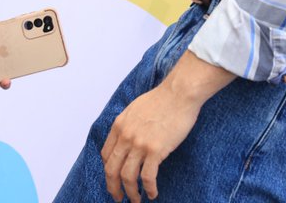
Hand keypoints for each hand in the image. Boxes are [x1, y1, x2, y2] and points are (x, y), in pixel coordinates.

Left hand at [101, 84, 200, 200]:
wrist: (179, 94)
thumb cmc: (162, 99)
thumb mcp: (135, 109)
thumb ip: (128, 125)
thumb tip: (127, 139)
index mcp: (119, 126)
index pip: (106, 155)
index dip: (108, 170)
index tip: (113, 179)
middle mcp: (125, 136)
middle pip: (112, 169)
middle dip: (113, 187)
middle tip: (118, 198)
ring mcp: (140, 144)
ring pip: (127, 177)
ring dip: (131, 193)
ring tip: (136, 201)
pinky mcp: (156, 150)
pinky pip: (147, 177)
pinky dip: (149, 189)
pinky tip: (153, 193)